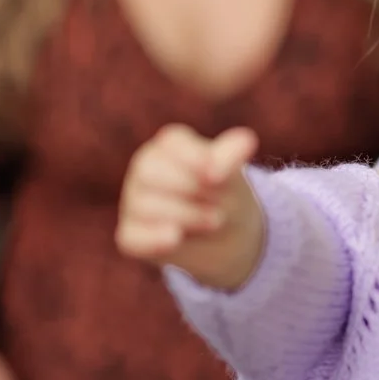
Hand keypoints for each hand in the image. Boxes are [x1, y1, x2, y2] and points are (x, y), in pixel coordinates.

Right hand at [116, 124, 262, 290]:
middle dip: (189, 188)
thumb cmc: (225, 194)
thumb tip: (247, 140)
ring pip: (144, 205)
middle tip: (220, 205)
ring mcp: (133, 201)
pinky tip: (175, 238)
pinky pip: (131, 237)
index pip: (171, 143)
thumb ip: (232, 156)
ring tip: (214, 221)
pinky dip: (154, 238)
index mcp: (169, 146)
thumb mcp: (232, 174)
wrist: (226, 236)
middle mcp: (145, 169)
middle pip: (149, 171)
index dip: (195, 159)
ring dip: (186, 215)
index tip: (218, 177)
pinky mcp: (131, 234)